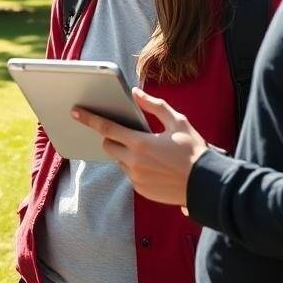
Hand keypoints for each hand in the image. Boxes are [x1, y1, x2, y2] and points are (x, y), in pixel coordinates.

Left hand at [72, 87, 208, 206]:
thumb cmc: (194, 150)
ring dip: (126, 154)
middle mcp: (133, 162)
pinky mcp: (140, 190)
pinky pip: (130, 175)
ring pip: (119, 161)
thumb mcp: (178, 122)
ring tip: (150, 152)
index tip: (75, 111)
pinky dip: (135, 167)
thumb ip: (154, 106)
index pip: (106, 128)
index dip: (89, 118)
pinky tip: (154, 165)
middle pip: (108, 146)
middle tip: (127, 135)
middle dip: (112, 138)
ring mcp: (135, 178)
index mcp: (140, 143)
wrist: (207, 184)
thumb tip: (135, 93)